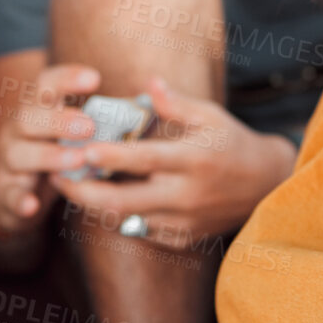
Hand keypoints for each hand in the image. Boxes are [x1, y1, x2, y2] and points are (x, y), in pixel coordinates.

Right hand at [0, 63, 101, 235]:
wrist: (13, 194)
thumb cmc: (56, 155)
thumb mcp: (72, 134)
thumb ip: (102, 121)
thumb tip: (151, 107)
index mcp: (38, 109)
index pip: (46, 84)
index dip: (67, 78)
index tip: (95, 78)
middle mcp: (18, 131)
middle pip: (29, 117)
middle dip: (59, 120)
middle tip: (89, 126)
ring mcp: (8, 162)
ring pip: (19, 154)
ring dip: (48, 156)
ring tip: (77, 160)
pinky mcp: (5, 193)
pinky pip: (9, 195)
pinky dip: (20, 200)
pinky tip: (32, 205)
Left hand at [54, 77, 296, 246]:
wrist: (265, 186)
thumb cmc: (232, 143)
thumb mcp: (211, 116)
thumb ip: (176, 104)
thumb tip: (146, 84)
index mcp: (195, 159)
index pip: (147, 160)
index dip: (114, 156)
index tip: (84, 149)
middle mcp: (188, 195)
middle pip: (126, 201)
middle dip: (86, 191)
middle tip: (57, 175)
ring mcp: (185, 221)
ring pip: (128, 220)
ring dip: (96, 205)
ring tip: (70, 185)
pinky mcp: (184, 239)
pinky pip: (142, 232)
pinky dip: (119, 218)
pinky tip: (102, 201)